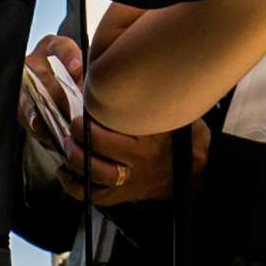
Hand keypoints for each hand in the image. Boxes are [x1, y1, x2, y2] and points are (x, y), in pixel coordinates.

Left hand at [20, 35, 210, 204]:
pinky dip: (75, 185)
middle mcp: (138, 160)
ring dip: (74, 158)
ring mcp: (131, 181)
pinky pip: (95, 195)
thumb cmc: (187, 137)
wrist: (200, 171)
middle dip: (78, 134)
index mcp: (150, 138)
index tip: (85, 105)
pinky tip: (65, 171)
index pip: (112, 125)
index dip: (92, 116)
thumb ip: (154, 100)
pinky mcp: (125, 196)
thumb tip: (131, 70)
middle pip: (97, 147)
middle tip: (72, 123)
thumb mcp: (175, 113)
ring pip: (93, 173)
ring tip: (67, 145)